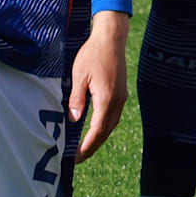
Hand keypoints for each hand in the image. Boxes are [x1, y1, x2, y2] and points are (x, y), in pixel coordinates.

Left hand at [70, 11, 129, 161]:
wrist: (111, 38)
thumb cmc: (93, 54)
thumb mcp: (79, 76)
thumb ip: (76, 99)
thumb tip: (74, 119)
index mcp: (106, 99)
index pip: (97, 130)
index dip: (87, 145)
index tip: (77, 157)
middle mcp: (117, 101)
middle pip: (106, 131)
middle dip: (93, 146)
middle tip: (79, 158)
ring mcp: (121, 97)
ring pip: (111, 124)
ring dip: (99, 138)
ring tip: (86, 147)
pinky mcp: (121, 92)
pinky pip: (114, 116)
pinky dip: (104, 127)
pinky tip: (96, 128)